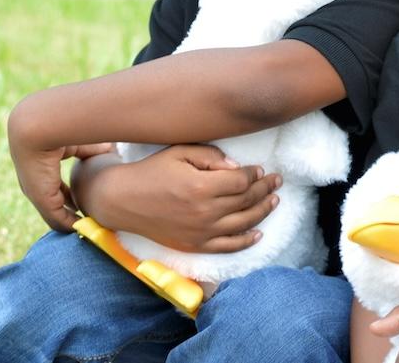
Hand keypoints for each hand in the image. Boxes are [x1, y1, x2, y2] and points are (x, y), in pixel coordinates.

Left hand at [7, 130, 112, 232]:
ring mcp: (37, 192)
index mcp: (42, 168)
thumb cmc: (58, 129)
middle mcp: (36, 183)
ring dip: (72, 221)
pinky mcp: (42, 198)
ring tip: (88, 226)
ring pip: (55, 214)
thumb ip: (92, 150)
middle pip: (56, 203)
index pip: (58, 187)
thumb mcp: (78, 142)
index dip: (74, 194)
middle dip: (72, 210)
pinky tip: (83, 228)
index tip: (88, 200)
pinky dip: (70, 224)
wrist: (38, 128)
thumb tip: (110, 150)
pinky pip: (57, 218)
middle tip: (90, 217)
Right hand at [87, 144, 281, 252]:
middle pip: (246, 201)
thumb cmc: (152, 171)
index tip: (261, 169)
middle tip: (276, 181)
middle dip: (265, 189)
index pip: (241, 181)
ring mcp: (201, 232)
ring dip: (262, 211)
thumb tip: (238, 167)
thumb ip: (211, 157)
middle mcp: (204, 212)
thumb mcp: (180, 152)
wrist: (122, 200)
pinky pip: (228, 246)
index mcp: (201, 186)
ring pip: (243, 223)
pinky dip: (247, 241)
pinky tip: (258, 232)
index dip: (255, 174)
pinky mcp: (194, 245)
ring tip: (274, 200)